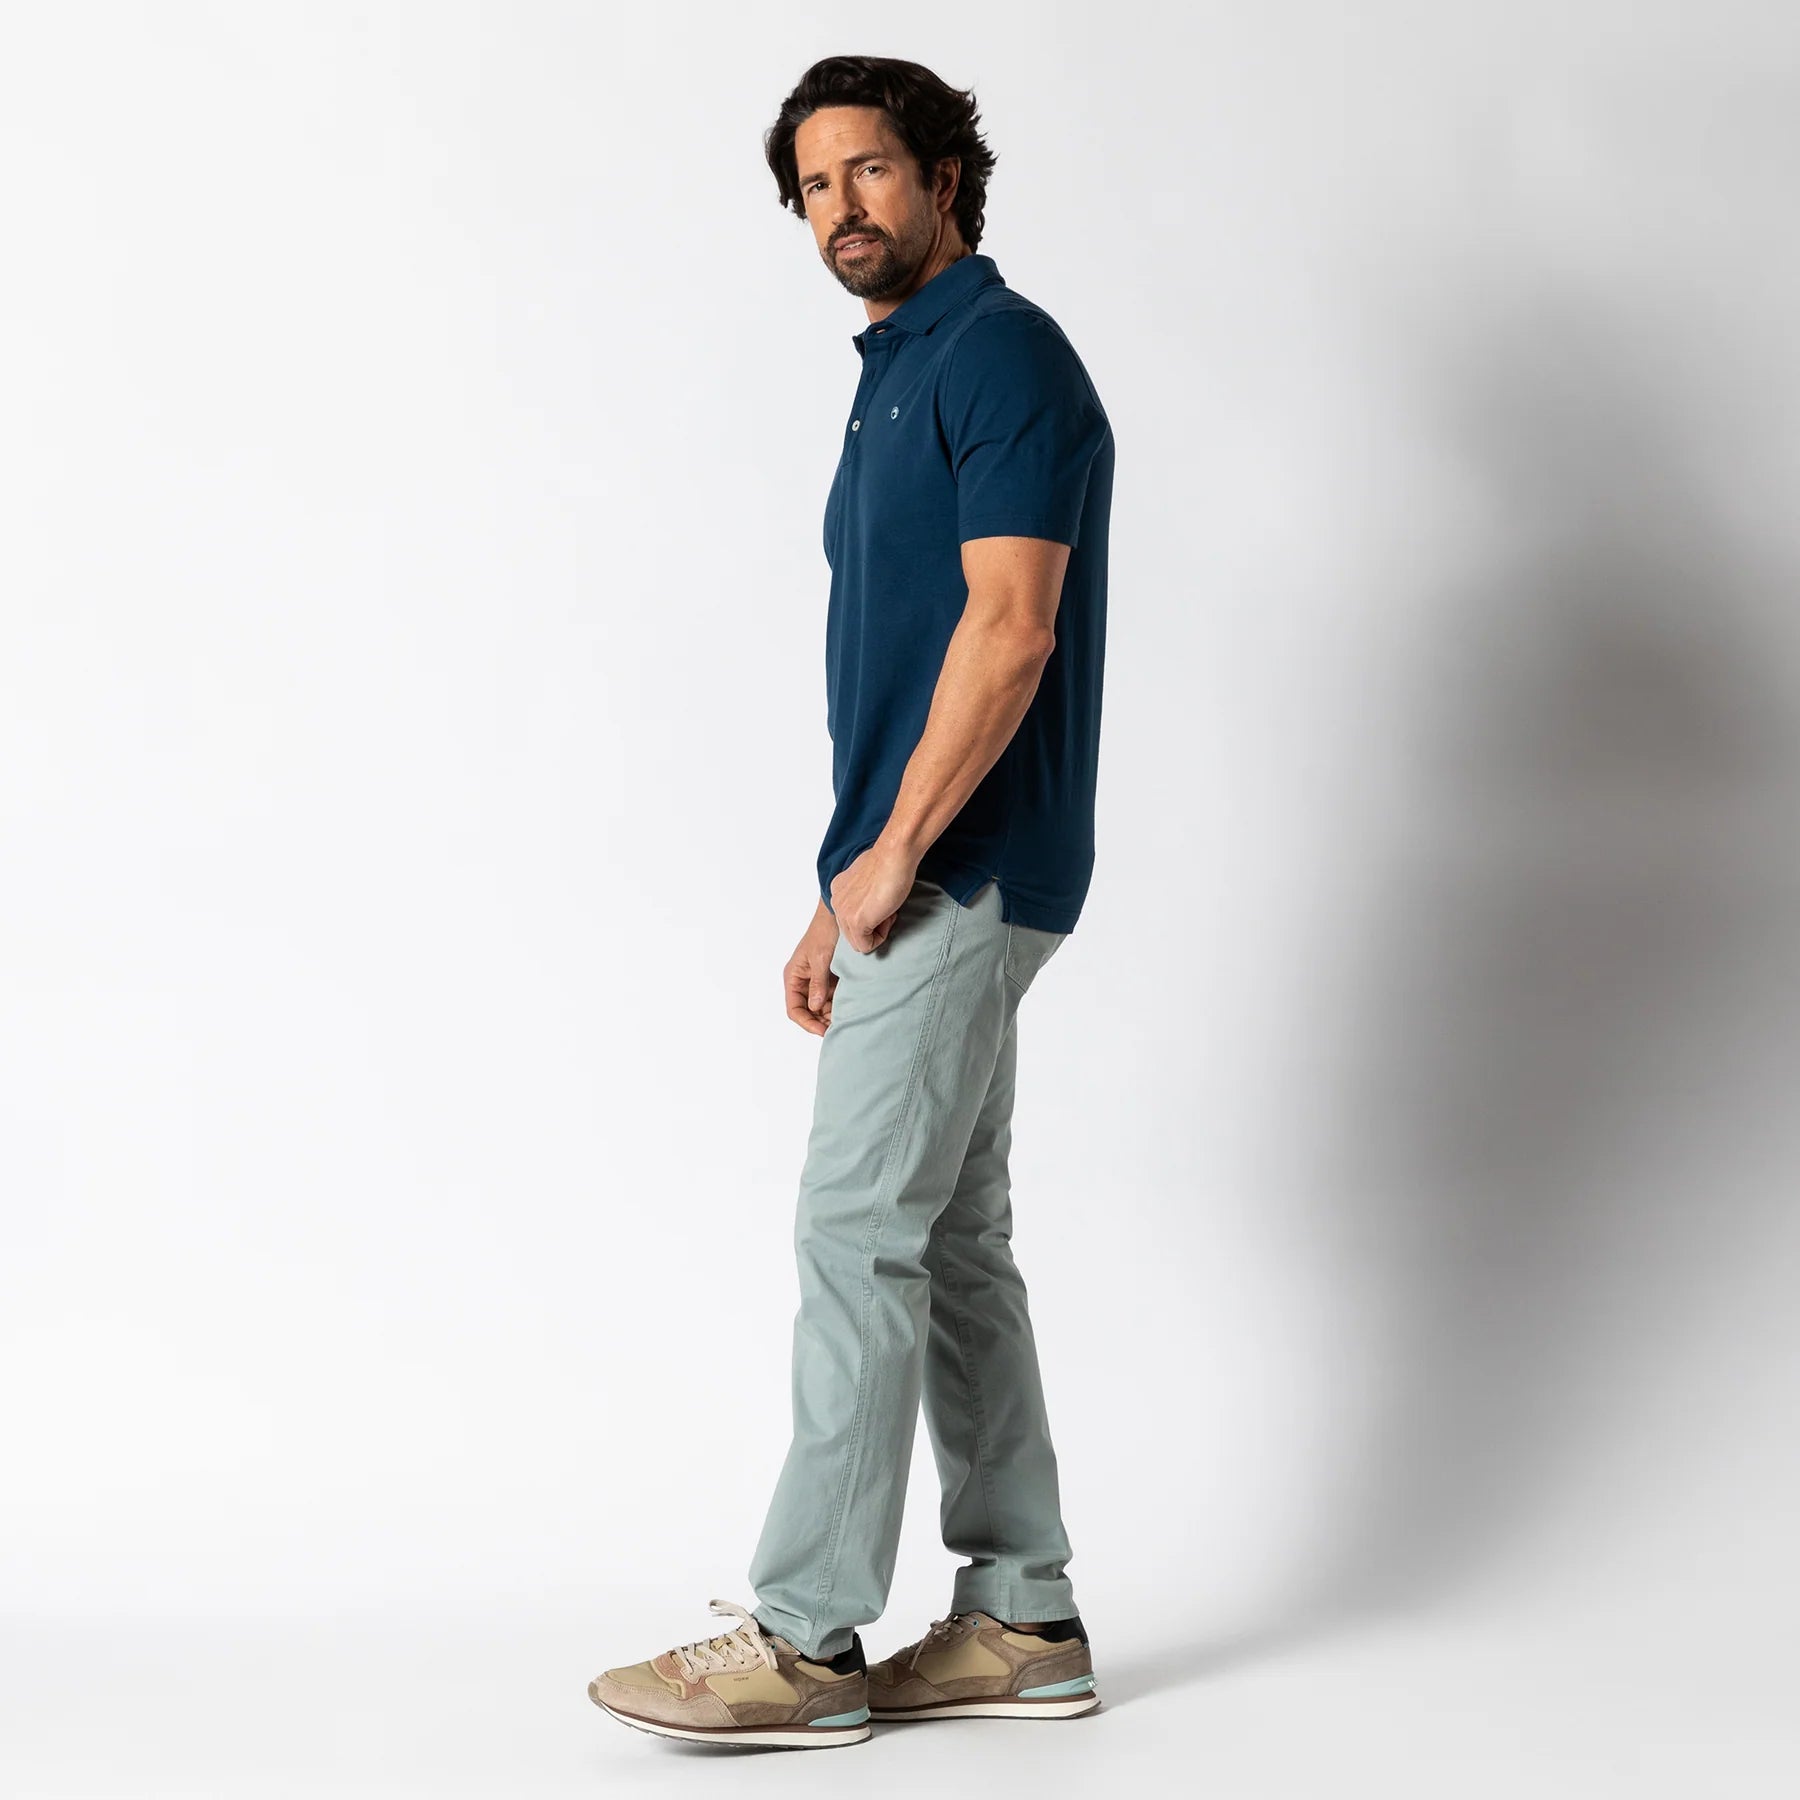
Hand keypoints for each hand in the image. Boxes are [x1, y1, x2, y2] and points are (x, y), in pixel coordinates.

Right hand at [785, 902, 841, 1036]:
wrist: (838, 915)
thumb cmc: (824, 932)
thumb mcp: (820, 959)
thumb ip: (817, 984)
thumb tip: (815, 1008)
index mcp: (793, 977)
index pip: (794, 1009)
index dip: (807, 1023)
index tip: (823, 1031)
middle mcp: (802, 981)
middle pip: (808, 1011)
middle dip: (821, 1021)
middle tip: (839, 1028)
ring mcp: (816, 981)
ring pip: (821, 1007)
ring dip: (831, 1014)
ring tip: (847, 1019)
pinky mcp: (830, 978)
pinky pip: (832, 997)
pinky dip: (839, 1004)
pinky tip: (851, 1009)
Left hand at [828, 838, 919, 954]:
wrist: (894, 855)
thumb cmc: (889, 862)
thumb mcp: (869, 880)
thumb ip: (864, 895)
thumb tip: (873, 906)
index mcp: (838, 890)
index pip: (849, 919)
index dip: (870, 916)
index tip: (882, 902)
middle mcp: (837, 902)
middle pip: (851, 933)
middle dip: (872, 927)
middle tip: (888, 909)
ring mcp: (844, 913)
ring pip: (857, 942)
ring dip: (877, 932)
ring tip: (888, 911)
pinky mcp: (856, 922)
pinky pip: (866, 946)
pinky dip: (880, 937)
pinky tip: (888, 916)